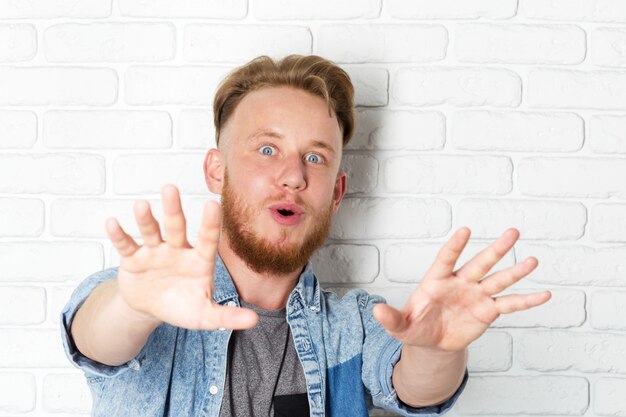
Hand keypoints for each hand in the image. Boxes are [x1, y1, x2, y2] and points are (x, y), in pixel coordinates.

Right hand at [105, 184, 257, 330]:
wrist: (152, 309)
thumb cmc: (183, 306)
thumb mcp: (205, 315)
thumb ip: (227, 316)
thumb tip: (254, 321)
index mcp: (198, 261)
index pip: (207, 240)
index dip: (209, 224)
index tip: (213, 204)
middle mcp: (177, 250)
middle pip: (176, 227)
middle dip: (173, 209)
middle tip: (170, 188)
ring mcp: (155, 252)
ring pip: (151, 232)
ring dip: (145, 220)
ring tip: (141, 205)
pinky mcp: (133, 259)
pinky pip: (126, 245)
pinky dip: (119, 236)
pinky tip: (112, 223)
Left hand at [373, 228, 550, 350]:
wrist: (432, 342)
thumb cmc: (414, 326)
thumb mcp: (400, 326)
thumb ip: (390, 318)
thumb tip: (375, 311)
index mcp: (437, 280)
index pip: (447, 259)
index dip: (455, 246)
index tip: (465, 230)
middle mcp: (460, 283)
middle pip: (480, 263)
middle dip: (496, 249)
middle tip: (513, 232)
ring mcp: (476, 295)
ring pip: (499, 280)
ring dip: (516, 271)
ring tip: (533, 260)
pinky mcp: (487, 312)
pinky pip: (510, 305)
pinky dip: (526, 301)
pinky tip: (545, 295)